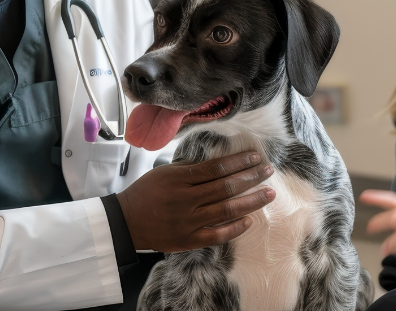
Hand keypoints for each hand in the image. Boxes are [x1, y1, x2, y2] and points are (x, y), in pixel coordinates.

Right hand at [117, 151, 274, 252]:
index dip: (239, 162)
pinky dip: (235, 228)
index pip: (217, 168)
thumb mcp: (164, 172)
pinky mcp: (189, 239)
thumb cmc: (145, 192)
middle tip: (269, 171)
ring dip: (251, 201)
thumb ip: (190, 169)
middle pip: (227, 187)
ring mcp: (188, 221)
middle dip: (251, 178)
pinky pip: (217, 234)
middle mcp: (186, 200)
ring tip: (268, 194)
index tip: (255, 157)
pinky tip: (249, 220)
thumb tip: (219, 163)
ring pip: (227, 209)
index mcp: (180, 179)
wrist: (126, 222)